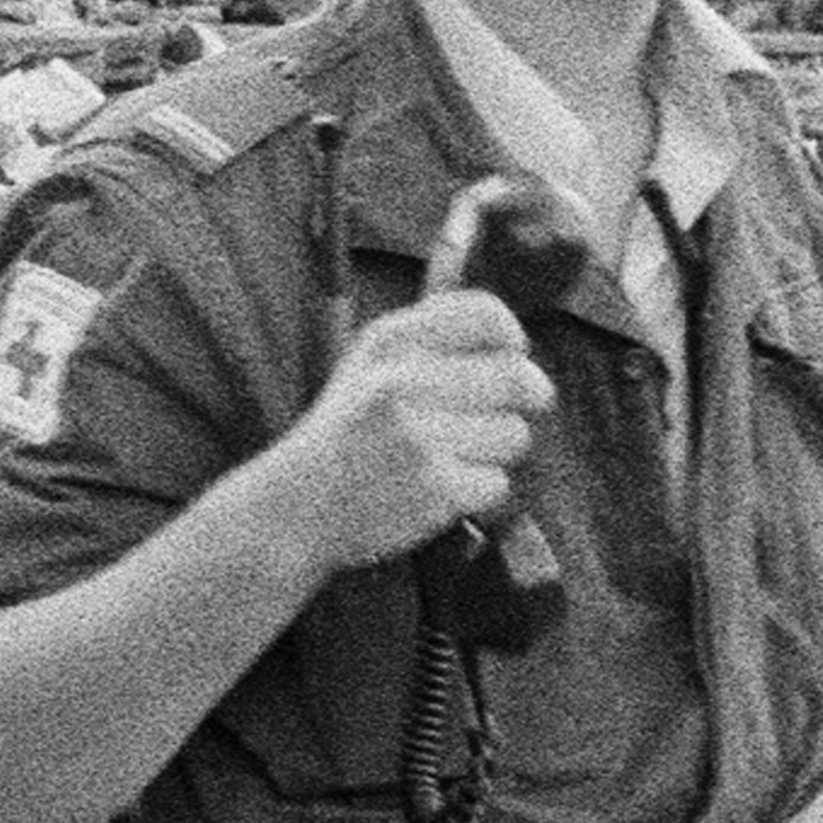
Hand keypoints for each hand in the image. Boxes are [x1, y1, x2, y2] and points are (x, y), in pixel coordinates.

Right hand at [271, 288, 550, 565]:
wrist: (296, 507)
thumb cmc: (348, 434)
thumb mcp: (370, 365)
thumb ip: (434, 340)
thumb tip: (516, 343)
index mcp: (390, 342)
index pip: (485, 315)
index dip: (512, 337)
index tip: (511, 354)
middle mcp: (402, 380)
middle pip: (517, 377)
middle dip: (526, 399)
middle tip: (506, 413)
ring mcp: (419, 435)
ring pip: (514, 433)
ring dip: (495, 450)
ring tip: (451, 455)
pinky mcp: (435, 486)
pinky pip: (497, 482)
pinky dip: (478, 490)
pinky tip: (440, 487)